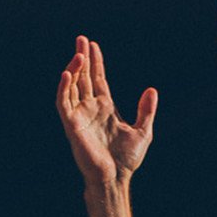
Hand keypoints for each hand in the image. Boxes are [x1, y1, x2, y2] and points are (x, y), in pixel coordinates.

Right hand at [56, 35, 157, 184]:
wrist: (115, 178)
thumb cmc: (127, 160)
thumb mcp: (143, 131)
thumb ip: (146, 110)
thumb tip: (152, 90)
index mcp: (106, 109)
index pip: (98, 80)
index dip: (96, 62)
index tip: (93, 45)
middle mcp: (91, 110)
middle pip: (84, 78)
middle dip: (82, 59)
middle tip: (80, 39)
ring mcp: (80, 117)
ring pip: (72, 87)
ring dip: (74, 69)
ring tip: (78, 53)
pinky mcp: (71, 126)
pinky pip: (64, 103)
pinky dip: (64, 88)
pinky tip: (67, 74)